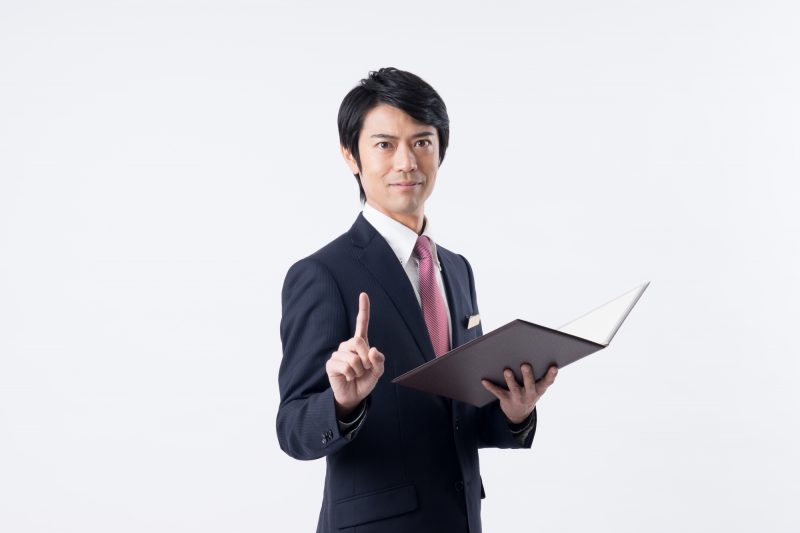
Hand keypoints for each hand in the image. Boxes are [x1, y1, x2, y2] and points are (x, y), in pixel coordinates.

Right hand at [326, 292, 384, 417]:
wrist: (354, 396)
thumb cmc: (365, 381)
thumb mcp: (378, 372)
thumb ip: (379, 361)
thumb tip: (373, 350)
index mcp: (361, 343)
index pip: (362, 323)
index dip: (363, 309)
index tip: (363, 294)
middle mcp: (348, 345)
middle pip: (359, 342)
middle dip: (366, 359)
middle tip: (365, 369)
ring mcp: (338, 353)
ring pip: (354, 358)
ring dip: (359, 370)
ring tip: (356, 374)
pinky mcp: (331, 363)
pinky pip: (346, 367)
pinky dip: (351, 375)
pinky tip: (348, 377)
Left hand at [481, 364, 557, 423]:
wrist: (519, 414)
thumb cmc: (529, 393)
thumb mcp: (537, 387)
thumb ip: (539, 376)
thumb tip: (539, 356)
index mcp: (539, 389)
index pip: (547, 382)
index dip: (551, 375)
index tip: (554, 367)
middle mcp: (529, 394)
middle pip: (529, 384)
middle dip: (527, 375)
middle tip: (525, 365)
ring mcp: (518, 398)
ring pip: (514, 388)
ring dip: (510, 380)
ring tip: (507, 371)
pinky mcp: (506, 399)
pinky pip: (498, 392)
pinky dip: (490, 386)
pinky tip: (484, 380)